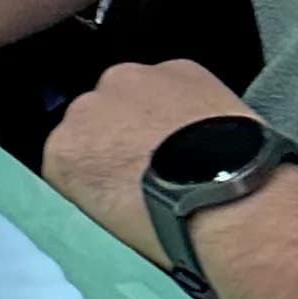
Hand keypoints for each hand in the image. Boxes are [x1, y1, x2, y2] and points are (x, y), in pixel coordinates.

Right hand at [41, 55, 253, 260]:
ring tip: (186, 146)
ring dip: (149, 113)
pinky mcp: (179, 67)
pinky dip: (187, 100)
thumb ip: (97, 189)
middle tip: (154, 169)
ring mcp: (131, 79)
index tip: (121, 191)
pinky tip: (208, 127)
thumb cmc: (171, 231)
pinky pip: (174, 81)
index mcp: (61, 150)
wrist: (236, 205)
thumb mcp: (111, 223)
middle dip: (118, 138)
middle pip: (96, 118)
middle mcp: (85, 106)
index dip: (97, 174)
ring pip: (133, 93)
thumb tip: (115, 183)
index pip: (68, 156)